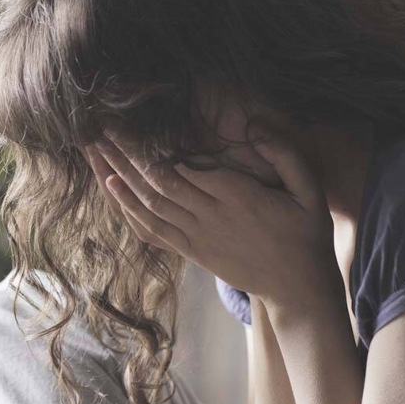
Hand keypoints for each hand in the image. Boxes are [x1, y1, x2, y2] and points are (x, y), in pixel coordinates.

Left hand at [82, 121, 337, 307]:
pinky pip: (152, 230)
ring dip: (118, 174)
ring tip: (94, 147)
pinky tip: (110, 186)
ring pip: (148, 202)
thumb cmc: (306, 235)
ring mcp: (197, 236)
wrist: (296, 288)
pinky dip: (128, 208)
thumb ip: (285, 154)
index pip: (184, 164)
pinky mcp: (192, 251)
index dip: (153, 141)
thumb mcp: (310, 191)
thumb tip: (254, 124)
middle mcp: (210, 216)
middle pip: (158, 179)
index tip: (131, 115)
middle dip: (125, 151)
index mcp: (238, 197)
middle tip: (98, 123)